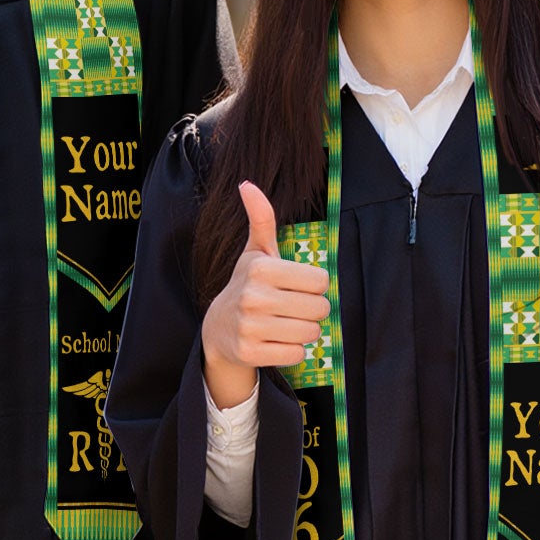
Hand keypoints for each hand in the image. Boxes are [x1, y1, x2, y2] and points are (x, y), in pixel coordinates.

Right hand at [199, 181, 328, 409]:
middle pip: (319, 308)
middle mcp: (253, 296)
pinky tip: (275, 341)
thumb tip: (247, 184)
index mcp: (260, 267)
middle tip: (293, 308)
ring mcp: (250, 326)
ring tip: (285, 324)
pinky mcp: (250, 353)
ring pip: (310, 333)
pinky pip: (296, 355)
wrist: (218, 328)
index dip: (314, 285)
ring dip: (304, 331)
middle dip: (312, 310)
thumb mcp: (255, 252)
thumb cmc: (247, 284)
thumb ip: (261, 219)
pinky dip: (292, 351)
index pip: (321, 280)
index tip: (296, 287)